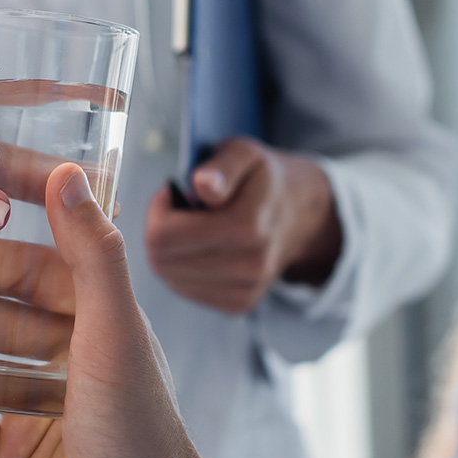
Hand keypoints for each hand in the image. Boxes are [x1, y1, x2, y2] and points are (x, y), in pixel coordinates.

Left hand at [146, 138, 344, 313]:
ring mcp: (245, 289)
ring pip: (171, 277)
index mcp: (248, 227)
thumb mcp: (244, 153)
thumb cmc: (262, 179)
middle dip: (161, 231)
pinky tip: (201, 248)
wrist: (299, 213)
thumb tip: (204, 186)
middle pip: (162, 260)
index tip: (173, 192)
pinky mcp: (239, 304)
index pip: (164, 236)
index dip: (158, 211)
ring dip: (171, 251)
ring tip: (193, 227)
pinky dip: (184, 269)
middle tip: (181, 209)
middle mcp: (250, 266)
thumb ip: (222, 166)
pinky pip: (187, 290)